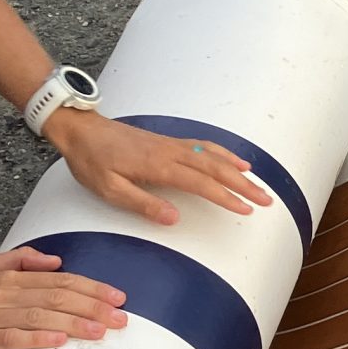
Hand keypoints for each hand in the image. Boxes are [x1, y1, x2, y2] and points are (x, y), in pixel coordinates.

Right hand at [0, 248, 127, 348]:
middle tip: (121, 318)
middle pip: (54, 296)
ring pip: (37, 315)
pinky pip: (8, 338)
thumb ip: (22, 260)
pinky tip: (58, 340)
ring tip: (100, 331)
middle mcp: (0, 292)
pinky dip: (34, 338)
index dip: (91, 288)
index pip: (59, 279)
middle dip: (91, 306)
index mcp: (8, 276)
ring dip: (73, 323)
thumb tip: (57, 260)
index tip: (118, 297)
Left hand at [47, 112, 274, 226]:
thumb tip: (175, 218)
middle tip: (265, 199)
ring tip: (257, 182)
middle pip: (215, 168)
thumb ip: (143, 204)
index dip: (226, 197)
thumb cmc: (92, 162)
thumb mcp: (110, 190)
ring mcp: (171, 144)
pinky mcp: (168, 142)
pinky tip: (233, 160)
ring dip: (237, 169)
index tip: (246, 209)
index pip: (202, 183)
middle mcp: (170, 152)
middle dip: (243, 185)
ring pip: (213, 155)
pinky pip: (203, 146)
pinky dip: (222, 153)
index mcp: (158, 166)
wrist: (81, 131)